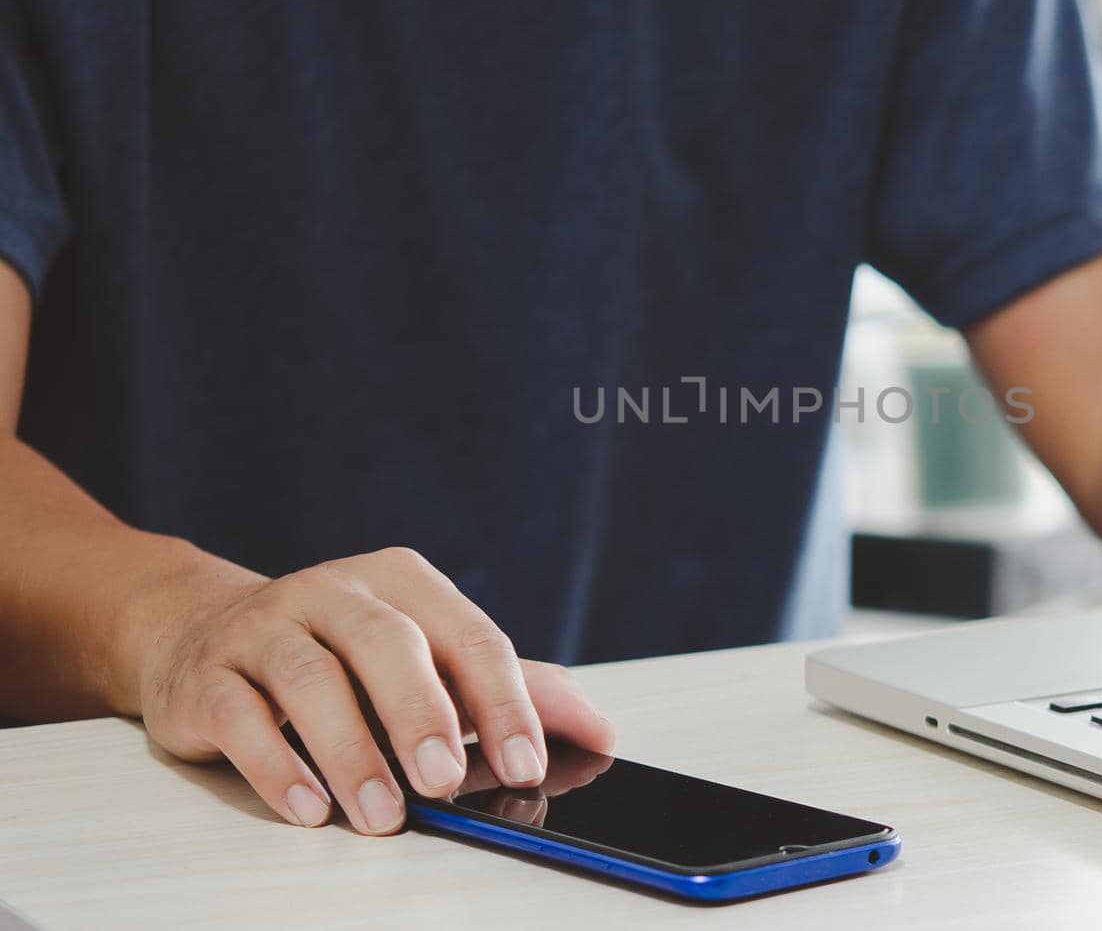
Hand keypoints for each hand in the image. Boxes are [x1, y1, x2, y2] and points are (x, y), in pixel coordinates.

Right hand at [135, 547, 614, 833]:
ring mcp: (265, 627)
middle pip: (386, 641)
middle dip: (422, 714)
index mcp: (404, 582)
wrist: (209, 636)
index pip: (469, 635)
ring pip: (309, 678)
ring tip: (380, 813)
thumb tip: (600, 732)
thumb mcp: (431, 659)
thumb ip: (512, 692)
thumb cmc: (346, 657)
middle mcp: (335, 591)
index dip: (503, 702)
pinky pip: (239, 714)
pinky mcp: (208, 674)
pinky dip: (276, 764)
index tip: (528, 763)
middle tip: (445, 781)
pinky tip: (309, 807)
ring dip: (350, 751)